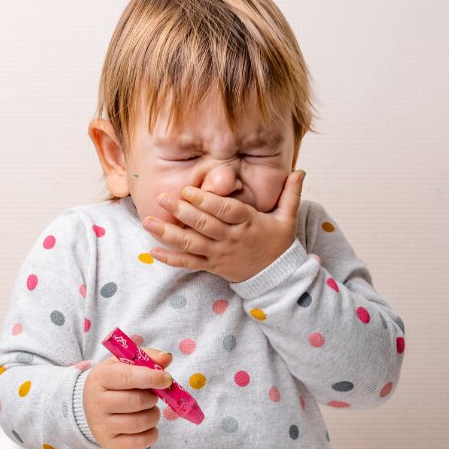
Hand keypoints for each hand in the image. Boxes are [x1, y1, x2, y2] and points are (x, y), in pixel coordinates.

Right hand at [82, 348, 173, 448]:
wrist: (89, 405)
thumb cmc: (112, 382)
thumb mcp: (123, 364)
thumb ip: (146, 358)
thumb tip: (166, 358)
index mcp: (100, 377)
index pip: (128, 377)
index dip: (151, 378)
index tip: (167, 379)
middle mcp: (97, 402)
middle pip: (136, 402)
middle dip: (152, 399)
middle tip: (152, 396)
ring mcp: (101, 425)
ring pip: (139, 423)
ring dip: (153, 415)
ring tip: (150, 410)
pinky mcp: (108, 442)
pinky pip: (139, 443)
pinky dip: (152, 434)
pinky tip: (148, 426)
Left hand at [143, 170, 305, 282]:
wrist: (277, 277)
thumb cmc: (279, 243)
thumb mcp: (288, 218)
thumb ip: (290, 194)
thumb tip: (300, 171)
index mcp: (248, 223)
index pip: (225, 211)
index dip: (207, 202)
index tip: (189, 191)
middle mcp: (231, 239)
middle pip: (204, 225)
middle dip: (181, 211)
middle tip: (162, 198)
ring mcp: (219, 254)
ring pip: (191, 244)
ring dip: (168, 233)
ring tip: (148, 221)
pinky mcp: (211, 266)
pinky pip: (188, 263)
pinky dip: (170, 259)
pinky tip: (152, 251)